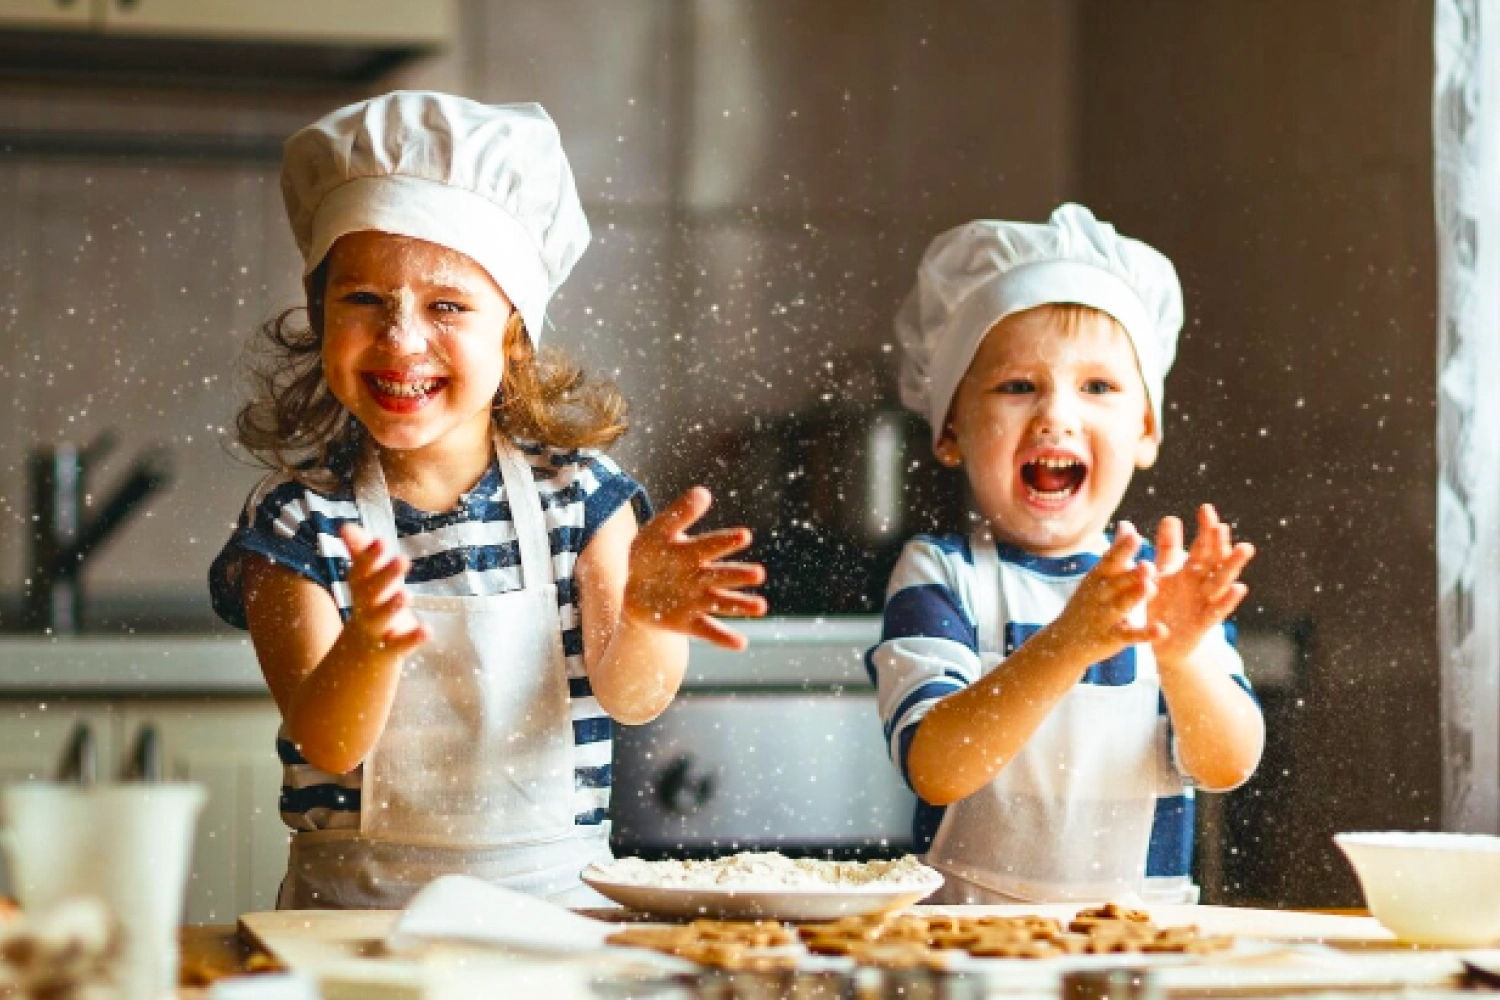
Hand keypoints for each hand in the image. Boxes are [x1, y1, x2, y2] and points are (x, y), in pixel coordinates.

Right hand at [338, 523, 427, 656]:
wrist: (360, 655)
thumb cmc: (370, 606)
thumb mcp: (365, 581)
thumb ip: (360, 553)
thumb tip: (344, 526)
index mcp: (361, 589)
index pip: (361, 571)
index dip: (369, 557)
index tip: (381, 541)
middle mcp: (365, 607)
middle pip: (371, 591)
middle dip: (385, 575)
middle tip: (402, 559)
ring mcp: (377, 629)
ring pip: (381, 617)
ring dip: (392, 606)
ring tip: (406, 594)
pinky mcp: (392, 648)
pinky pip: (400, 644)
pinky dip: (413, 638)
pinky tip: (427, 629)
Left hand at [624, 486, 767, 649]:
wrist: (635, 589)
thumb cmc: (650, 555)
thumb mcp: (657, 532)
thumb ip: (678, 514)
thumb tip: (703, 492)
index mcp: (694, 552)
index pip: (712, 545)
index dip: (726, 541)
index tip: (744, 536)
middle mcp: (702, 576)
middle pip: (722, 575)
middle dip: (739, 574)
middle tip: (758, 573)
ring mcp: (697, 600)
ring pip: (722, 602)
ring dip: (741, 605)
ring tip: (761, 607)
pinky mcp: (689, 623)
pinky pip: (708, 631)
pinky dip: (724, 638)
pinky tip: (741, 644)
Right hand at [1054, 522, 1165, 662]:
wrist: (1064, 641)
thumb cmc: (1088, 602)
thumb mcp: (1098, 576)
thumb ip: (1116, 552)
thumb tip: (1127, 524)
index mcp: (1098, 577)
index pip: (1110, 560)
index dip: (1122, 549)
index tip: (1134, 535)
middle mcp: (1100, 594)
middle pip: (1117, 582)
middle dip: (1132, 573)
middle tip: (1148, 564)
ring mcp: (1105, 616)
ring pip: (1122, 605)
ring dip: (1135, 597)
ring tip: (1150, 588)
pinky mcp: (1112, 637)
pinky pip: (1131, 635)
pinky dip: (1146, 634)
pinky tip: (1162, 631)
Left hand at [1148, 505, 1254, 667]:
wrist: (1164, 642)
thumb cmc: (1166, 604)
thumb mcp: (1163, 574)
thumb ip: (1167, 549)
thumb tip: (1172, 517)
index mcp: (1192, 570)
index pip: (1202, 546)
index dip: (1205, 529)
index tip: (1206, 508)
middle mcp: (1203, 584)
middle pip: (1214, 560)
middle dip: (1219, 543)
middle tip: (1222, 525)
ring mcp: (1206, 602)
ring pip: (1222, 581)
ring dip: (1233, 565)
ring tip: (1245, 548)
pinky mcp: (1204, 623)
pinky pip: (1217, 610)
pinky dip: (1228, 600)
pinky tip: (1239, 587)